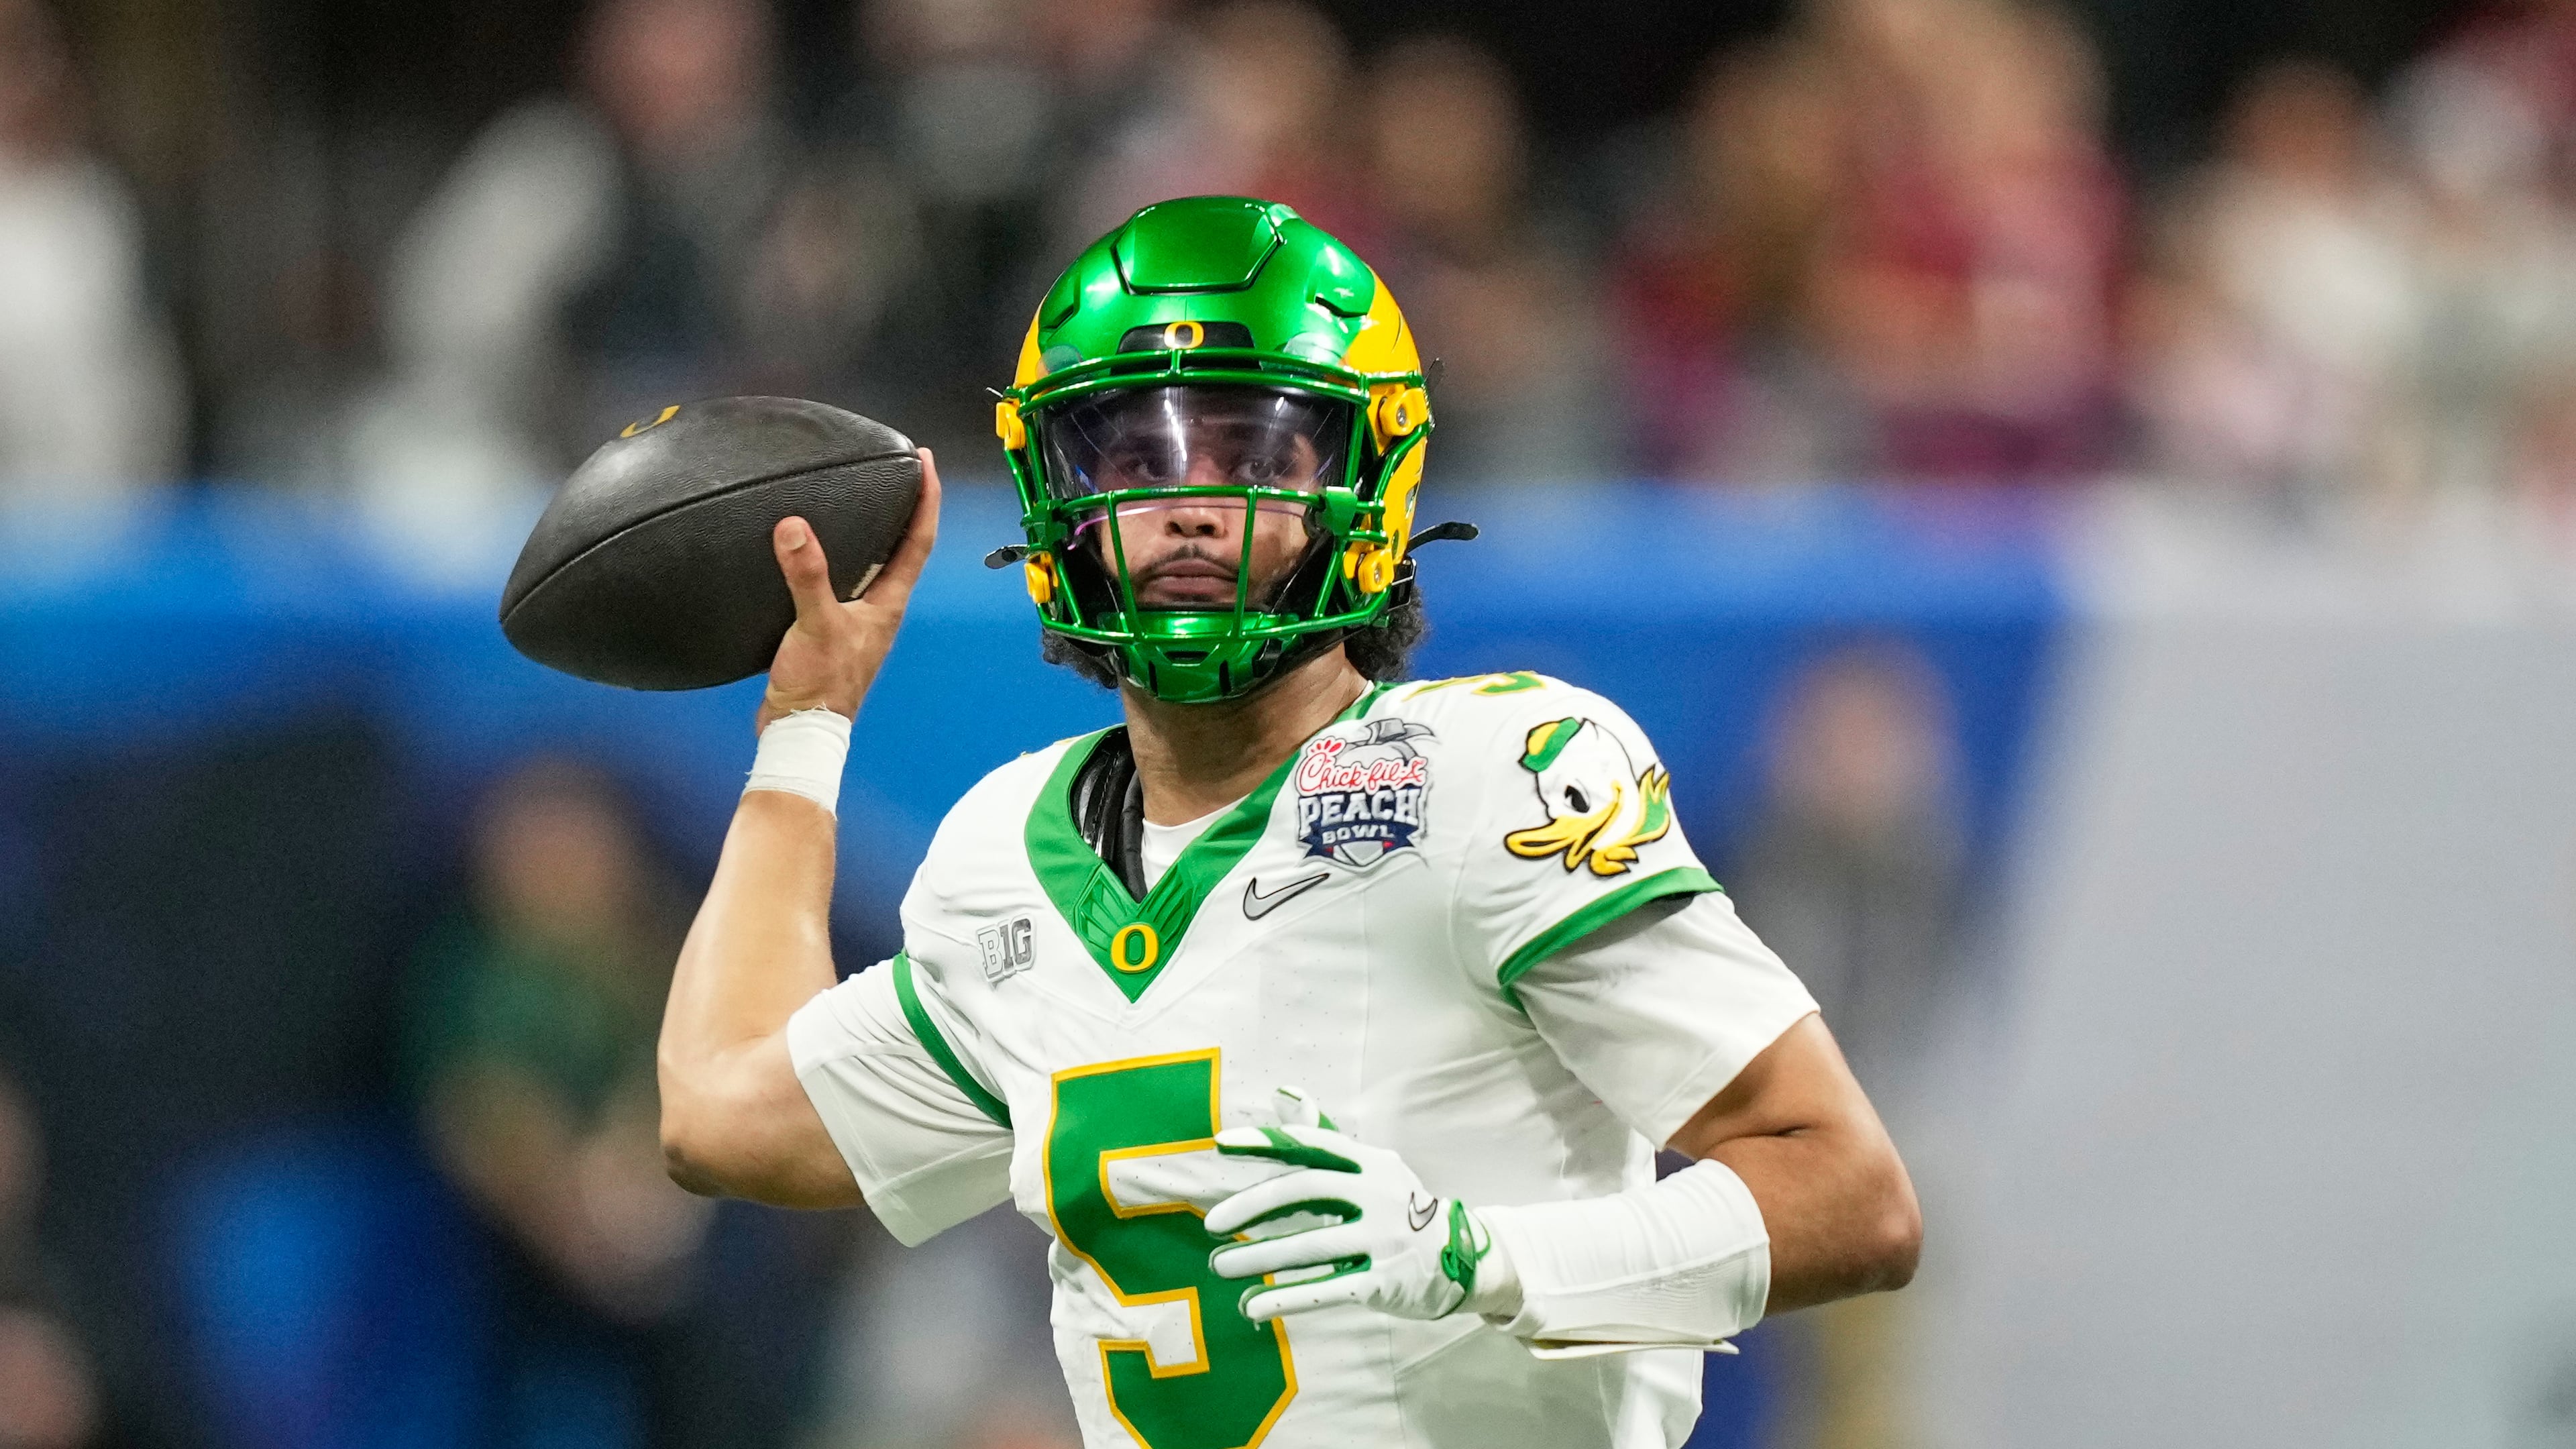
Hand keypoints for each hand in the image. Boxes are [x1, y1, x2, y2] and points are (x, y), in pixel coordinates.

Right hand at [757, 447, 941, 730]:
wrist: (799, 729)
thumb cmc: (819, 685)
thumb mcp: (815, 624)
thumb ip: (807, 576)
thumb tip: (795, 528)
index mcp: (888, 603)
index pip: (918, 541)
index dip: (926, 500)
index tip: (925, 463)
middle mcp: (879, 608)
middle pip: (901, 548)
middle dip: (904, 507)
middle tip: (898, 470)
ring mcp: (856, 618)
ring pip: (872, 564)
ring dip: (872, 532)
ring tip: (862, 497)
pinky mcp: (830, 627)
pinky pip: (839, 580)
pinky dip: (836, 557)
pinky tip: (815, 548)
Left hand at [1204, 1100, 1493, 1324]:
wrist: (1465, 1258)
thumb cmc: (1401, 1208)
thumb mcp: (1372, 1167)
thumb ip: (1324, 1137)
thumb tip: (1283, 1095)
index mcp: (1371, 1162)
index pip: (1312, 1145)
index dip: (1267, 1143)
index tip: (1222, 1143)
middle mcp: (1378, 1194)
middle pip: (1306, 1191)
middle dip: (1253, 1206)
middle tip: (1212, 1224)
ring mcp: (1382, 1238)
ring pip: (1310, 1246)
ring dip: (1259, 1257)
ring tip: (1220, 1266)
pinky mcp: (1383, 1281)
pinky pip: (1325, 1290)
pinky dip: (1285, 1298)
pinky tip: (1251, 1304)